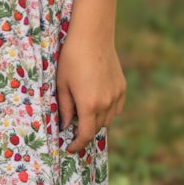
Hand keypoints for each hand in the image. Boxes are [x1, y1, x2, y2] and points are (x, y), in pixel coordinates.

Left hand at [55, 18, 125, 154]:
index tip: (70, 148)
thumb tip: (65, 125)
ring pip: (108, 119)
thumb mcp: (62, 84)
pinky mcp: (122, 87)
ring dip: (96, 122)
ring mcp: (116, 95)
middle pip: (97, 128)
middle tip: (73, 128)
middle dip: (85, 132)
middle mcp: (106, 104)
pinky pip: (116, 107)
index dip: (77, 144)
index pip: (85, 135)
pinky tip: (98, 103)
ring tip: (84, 113)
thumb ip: (64, 108)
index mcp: (89, 105)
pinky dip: (107, 111)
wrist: (92, 36)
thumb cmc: (72, 58)